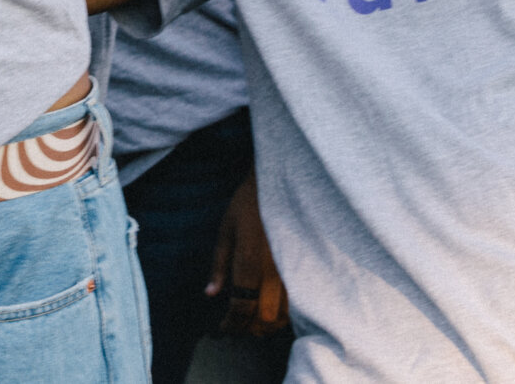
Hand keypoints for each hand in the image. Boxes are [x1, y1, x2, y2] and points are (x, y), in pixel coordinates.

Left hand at [208, 168, 290, 336]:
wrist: (283, 184)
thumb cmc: (248, 205)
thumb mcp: (226, 230)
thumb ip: (219, 265)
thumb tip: (211, 294)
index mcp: (249, 262)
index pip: (241, 307)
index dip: (230, 324)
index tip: (221, 330)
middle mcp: (273, 272)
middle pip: (263, 318)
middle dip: (248, 329)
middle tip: (235, 329)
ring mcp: (291, 272)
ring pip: (283, 315)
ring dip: (266, 327)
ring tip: (251, 325)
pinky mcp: (303, 270)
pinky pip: (295, 304)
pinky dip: (282, 316)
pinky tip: (271, 313)